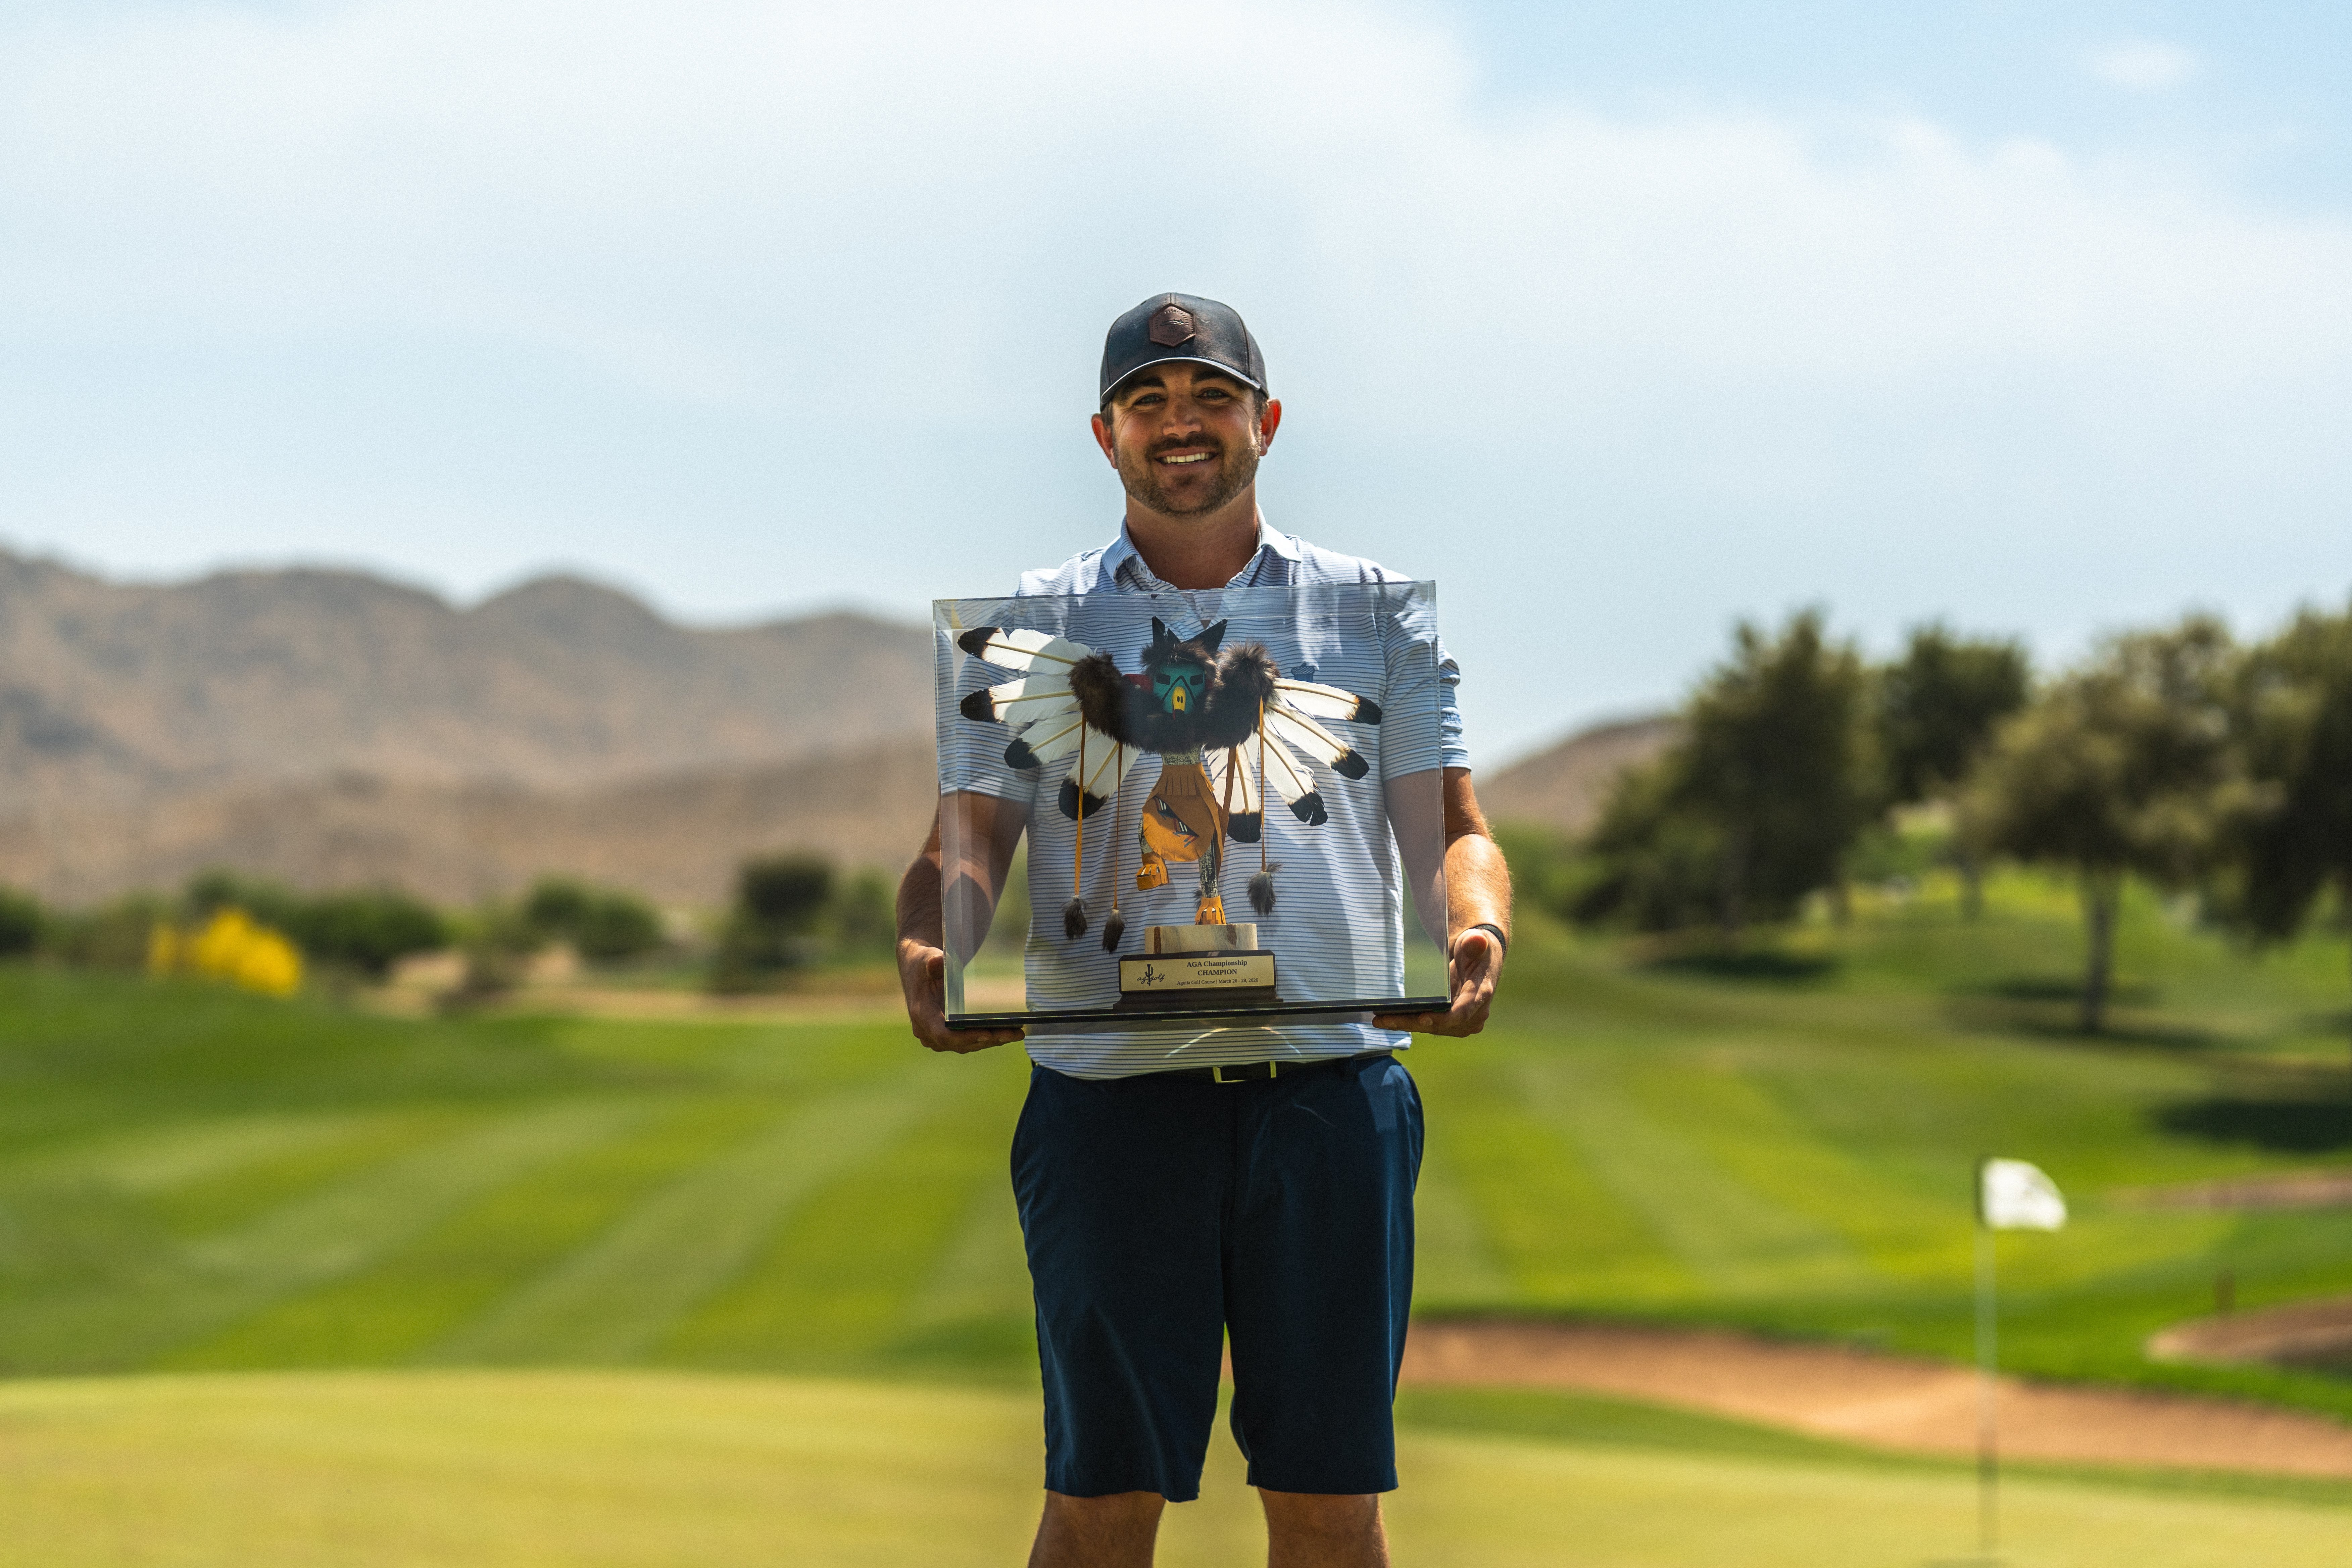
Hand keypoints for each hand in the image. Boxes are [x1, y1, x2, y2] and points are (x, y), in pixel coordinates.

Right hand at [898, 940, 1024, 1053]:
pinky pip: (966, 1042)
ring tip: (1017, 1033)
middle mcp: (926, 1031)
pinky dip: (986, 1039)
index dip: (965, 1037)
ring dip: (991, 1041)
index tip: (987, 1033)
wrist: (916, 969)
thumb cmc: (922, 963)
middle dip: (988, 1039)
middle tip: (1015, 1033)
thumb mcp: (927, 958)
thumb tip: (938, 961)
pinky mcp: (945, 1036)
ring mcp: (936, 1036)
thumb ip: (933, 961)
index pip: (943, 1034)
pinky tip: (1007, 1033)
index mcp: (921, 1014)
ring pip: (966, 1045)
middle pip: (959, 1043)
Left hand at [1372, 926, 1502, 1036]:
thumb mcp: (1476, 942)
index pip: (1462, 1011)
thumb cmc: (1477, 950)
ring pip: (1432, 1027)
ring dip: (1406, 1024)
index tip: (1422, 1018)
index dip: (1443, 1018)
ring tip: (1379, 1020)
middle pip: (1441, 1024)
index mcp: (1481, 994)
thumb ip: (1476, 943)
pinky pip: (1429, 1024)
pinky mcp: (1451, 1022)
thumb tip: (1477, 941)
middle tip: (1384, 1020)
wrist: (1482, 962)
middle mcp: (1475, 1013)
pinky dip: (1409, 1022)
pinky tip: (1388, 1020)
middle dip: (1412, 1023)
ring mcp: (1462, 1021)